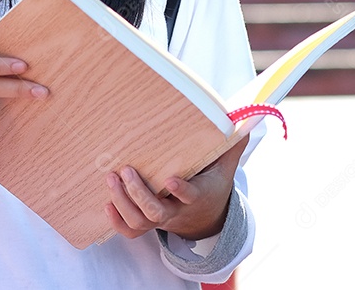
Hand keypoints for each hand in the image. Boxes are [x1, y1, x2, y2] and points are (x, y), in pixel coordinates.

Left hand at [105, 135, 249, 241]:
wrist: (204, 218)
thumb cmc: (212, 185)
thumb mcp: (225, 168)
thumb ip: (232, 146)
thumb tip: (247, 122)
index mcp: (198, 196)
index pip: (190, 197)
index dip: (180, 190)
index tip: (169, 178)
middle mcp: (177, 212)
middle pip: (156, 212)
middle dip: (138, 194)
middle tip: (127, 171)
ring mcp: (161, 220)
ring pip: (140, 222)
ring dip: (123, 203)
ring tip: (112, 178)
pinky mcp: (148, 224)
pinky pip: (131, 231)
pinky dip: (117, 221)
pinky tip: (107, 203)